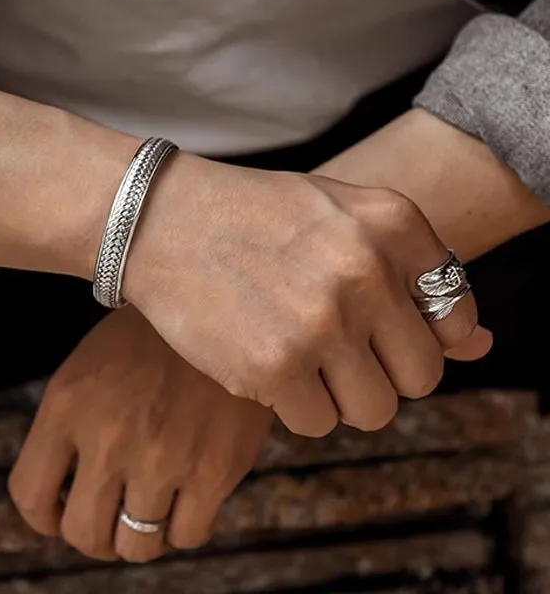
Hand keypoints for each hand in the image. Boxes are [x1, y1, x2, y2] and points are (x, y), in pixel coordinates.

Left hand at [8, 307, 273, 562]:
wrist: (220, 301)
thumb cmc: (151, 336)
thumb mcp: (89, 366)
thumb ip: (68, 428)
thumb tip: (60, 498)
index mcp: (67, 405)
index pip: (30, 494)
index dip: (45, 517)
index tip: (61, 515)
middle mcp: (107, 436)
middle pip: (83, 533)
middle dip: (96, 536)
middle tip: (112, 520)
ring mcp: (162, 456)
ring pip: (136, 546)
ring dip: (141, 535)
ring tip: (153, 509)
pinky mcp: (214, 469)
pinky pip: (188, 535)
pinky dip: (184, 527)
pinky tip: (188, 499)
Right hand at [123, 155, 491, 436]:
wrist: (159, 218)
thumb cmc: (251, 218)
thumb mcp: (337, 218)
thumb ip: (412, 276)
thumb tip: (480, 346)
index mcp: (391, 222)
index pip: (455, 316)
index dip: (416, 333)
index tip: (375, 327)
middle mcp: (365, 269)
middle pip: (421, 376)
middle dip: (380, 371)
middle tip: (331, 346)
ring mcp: (320, 321)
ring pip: (375, 410)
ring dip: (337, 395)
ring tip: (293, 352)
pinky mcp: (274, 367)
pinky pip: (316, 423)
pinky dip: (292, 404)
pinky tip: (260, 358)